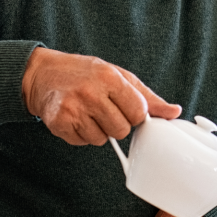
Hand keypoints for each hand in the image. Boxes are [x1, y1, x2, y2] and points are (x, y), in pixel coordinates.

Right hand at [21, 47, 180, 145]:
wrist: (42, 74)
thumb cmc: (84, 73)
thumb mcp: (117, 75)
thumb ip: (146, 96)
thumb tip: (174, 111)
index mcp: (109, 78)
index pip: (138, 113)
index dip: (135, 114)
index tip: (125, 107)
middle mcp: (91, 93)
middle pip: (121, 130)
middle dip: (116, 123)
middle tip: (103, 108)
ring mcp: (73, 109)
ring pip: (102, 139)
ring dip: (98, 130)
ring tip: (87, 111)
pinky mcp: (59, 123)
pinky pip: (83, 142)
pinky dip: (82, 134)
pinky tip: (75, 117)